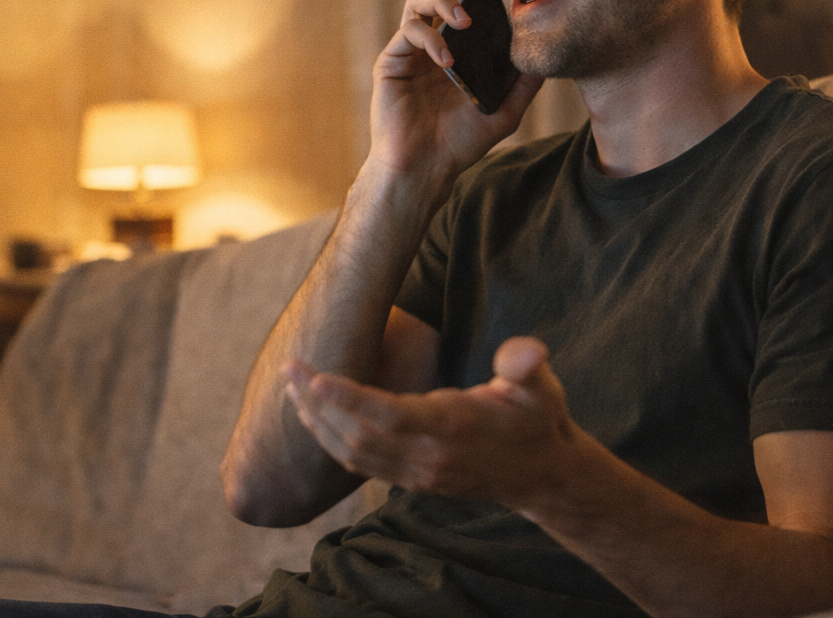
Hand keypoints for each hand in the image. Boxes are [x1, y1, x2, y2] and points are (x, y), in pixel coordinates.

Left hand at [283, 337, 574, 508]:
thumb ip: (527, 366)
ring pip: (353, 454)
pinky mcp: (411, 480)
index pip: (391, 416)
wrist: (542, 476)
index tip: (316, 378)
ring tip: (292, 388)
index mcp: (454, 427)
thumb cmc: (536, 420)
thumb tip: (530, 351)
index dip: (350, 399)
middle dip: (318, 403)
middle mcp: (429, 456)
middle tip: (290, 367)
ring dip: (318, 422)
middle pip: (359, 435)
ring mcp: (418, 474)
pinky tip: (315, 417)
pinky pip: (360, 465)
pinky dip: (331, 441)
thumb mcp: (541, 388)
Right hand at [368, 0, 542, 184]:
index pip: (467, 2)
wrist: (426, 168)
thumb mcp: (505, 111)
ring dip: (443, 1)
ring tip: (464, 19)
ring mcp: (410, 50)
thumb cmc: (461, 142)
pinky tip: (447, 58)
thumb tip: (547, 55)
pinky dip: (430, 36)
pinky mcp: (391, 61)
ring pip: (418, 1)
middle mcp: (433, 42)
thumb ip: (524, 84)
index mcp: (458, 47)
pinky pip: (408, 31)